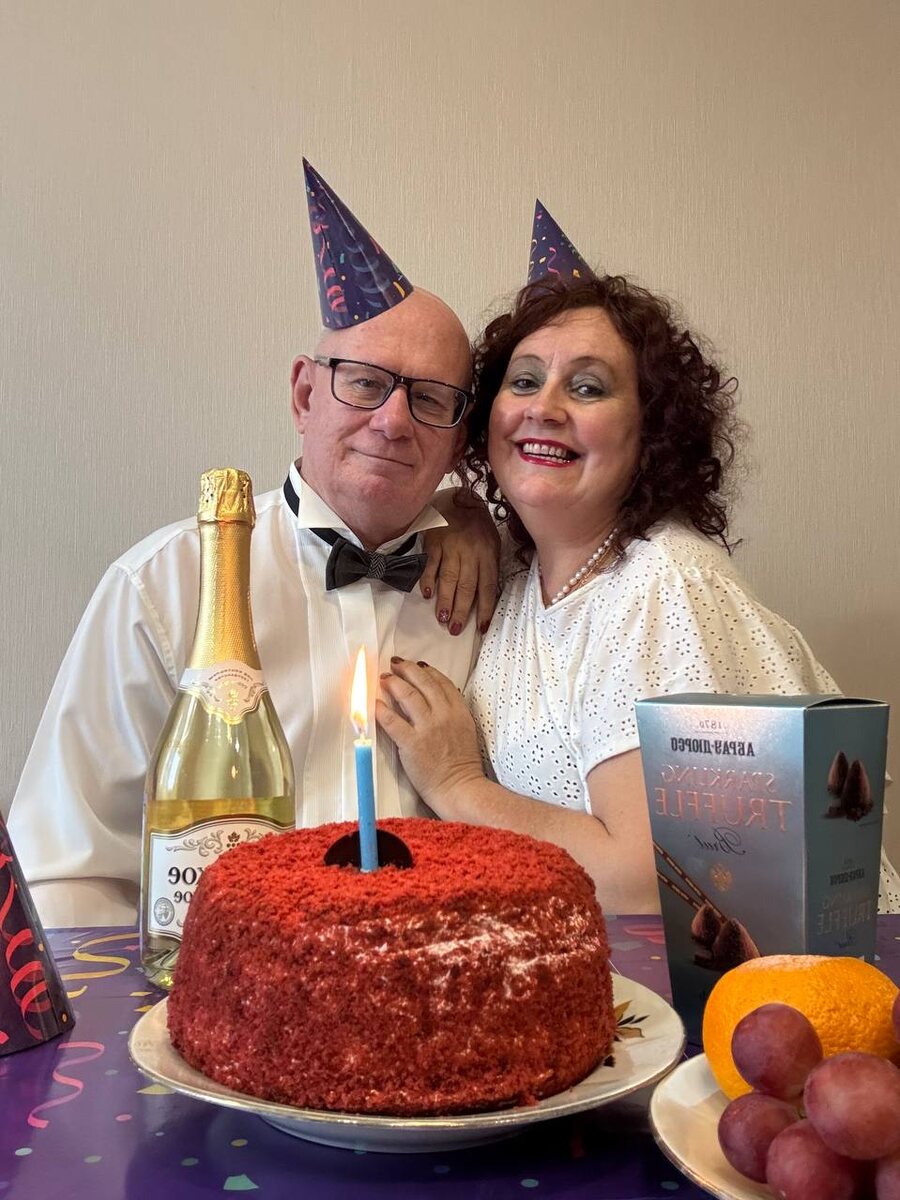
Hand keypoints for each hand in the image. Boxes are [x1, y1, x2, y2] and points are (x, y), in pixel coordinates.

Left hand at [375, 658, 484, 813]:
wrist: (460, 787)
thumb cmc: (462, 764)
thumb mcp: (466, 730)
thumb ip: (453, 712)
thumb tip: (437, 699)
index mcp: (459, 712)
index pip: (442, 682)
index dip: (427, 670)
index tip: (416, 665)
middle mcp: (444, 715)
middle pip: (423, 683)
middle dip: (407, 670)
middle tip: (395, 665)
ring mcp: (427, 728)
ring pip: (407, 695)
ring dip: (394, 683)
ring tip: (384, 678)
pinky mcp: (411, 743)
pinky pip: (392, 720)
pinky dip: (381, 709)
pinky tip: (375, 703)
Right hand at [421, 491, 499, 635]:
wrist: (459, 496)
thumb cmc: (477, 524)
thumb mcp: (491, 541)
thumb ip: (488, 565)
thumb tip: (485, 595)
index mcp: (488, 553)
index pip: (488, 586)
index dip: (485, 608)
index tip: (481, 627)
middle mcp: (471, 552)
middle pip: (467, 586)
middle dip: (462, 610)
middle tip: (455, 630)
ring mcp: (451, 546)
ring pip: (449, 578)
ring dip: (445, 600)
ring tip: (442, 619)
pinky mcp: (434, 541)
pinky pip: (431, 563)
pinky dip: (428, 579)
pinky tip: (427, 594)